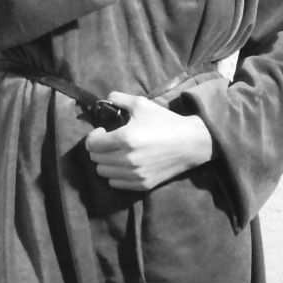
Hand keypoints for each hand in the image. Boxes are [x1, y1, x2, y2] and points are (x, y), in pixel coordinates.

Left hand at [84, 92, 213, 191]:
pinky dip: (115, 174)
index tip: (102, 132)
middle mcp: (127, 159)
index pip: (92, 144)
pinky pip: (115, 183)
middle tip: (108, 142)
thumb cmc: (165, 122)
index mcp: (125, 138)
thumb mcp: (142, 103)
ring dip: (105, 162)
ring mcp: (135, 174)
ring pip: (103, 172)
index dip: (93, 136)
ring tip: (115, 154)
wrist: (190, 143)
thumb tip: (104, 99)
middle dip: (98, 148)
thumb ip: (119, 98)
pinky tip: (124, 165)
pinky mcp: (142, 184)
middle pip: (95, 159)